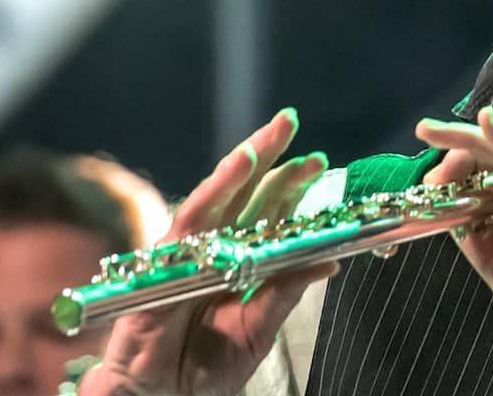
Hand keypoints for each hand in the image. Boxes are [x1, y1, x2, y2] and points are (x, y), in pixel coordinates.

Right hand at [79, 108, 336, 395]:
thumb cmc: (202, 372)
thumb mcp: (257, 328)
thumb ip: (286, 291)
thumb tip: (330, 260)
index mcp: (236, 264)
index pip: (265, 214)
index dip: (289, 186)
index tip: (318, 160)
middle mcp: (211, 251)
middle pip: (243, 195)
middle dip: (268, 159)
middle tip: (290, 122)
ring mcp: (186, 254)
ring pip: (216, 198)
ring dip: (242, 164)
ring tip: (268, 138)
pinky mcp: (162, 265)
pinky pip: (189, 222)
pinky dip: (213, 191)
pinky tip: (236, 167)